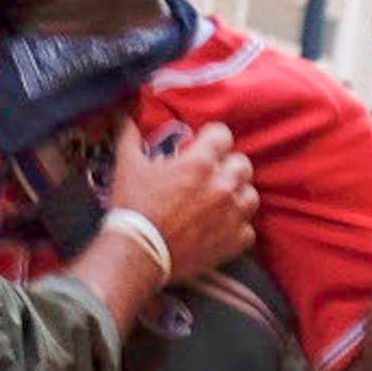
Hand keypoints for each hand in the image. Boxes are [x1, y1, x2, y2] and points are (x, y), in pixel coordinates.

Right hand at [102, 123, 257, 279]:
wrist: (137, 254)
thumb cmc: (133, 208)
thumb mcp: (127, 166)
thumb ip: (128, 136)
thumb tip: (121, 116)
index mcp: (201, 162)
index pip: (222, 135)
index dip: (210, 139)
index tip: (201, 147)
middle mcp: (223, 184)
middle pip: (242, 164)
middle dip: (226, 166)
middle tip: (208, 177)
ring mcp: (232, 214)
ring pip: (250, 195)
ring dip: (236, 196)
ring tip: (218, 202)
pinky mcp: (233, 241)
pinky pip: (247, 230)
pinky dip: (235, 229)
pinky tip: (219, 229)